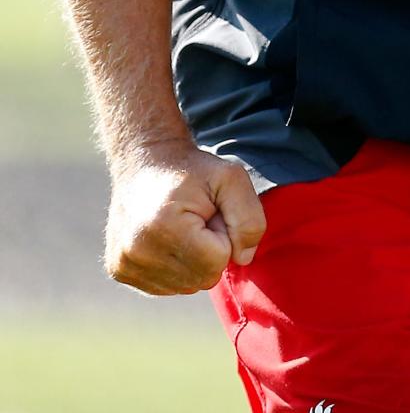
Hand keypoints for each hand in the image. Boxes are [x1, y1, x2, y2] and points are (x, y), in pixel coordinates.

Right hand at [105, 140, 266, 294]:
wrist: (145, 162)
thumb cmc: (193, 171)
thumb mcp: (232, 178)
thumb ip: (249, 218)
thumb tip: (243, 258)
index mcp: (165, 225)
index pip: (218, 260)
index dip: (223, 234)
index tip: (209, 212)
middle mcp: (137, 250)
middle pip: (203, 278)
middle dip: (210, 250)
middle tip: (197, 219)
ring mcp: (125, 263)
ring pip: (186, 286)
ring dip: (193, 260)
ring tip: (182, 228)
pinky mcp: (119, 270)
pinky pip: (166, 287)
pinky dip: (175, 267)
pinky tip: (167, 240)